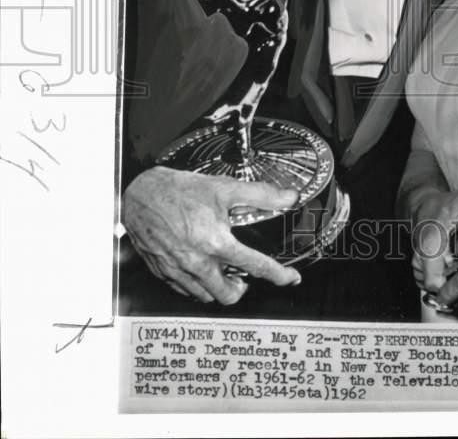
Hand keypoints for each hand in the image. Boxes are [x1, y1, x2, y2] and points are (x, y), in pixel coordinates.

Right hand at [122, 166, 301, 303]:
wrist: (140, 195)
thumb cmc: (179, 191)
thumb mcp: (225, 187)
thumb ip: (261, 194)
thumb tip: (288, 197)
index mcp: (216, 243)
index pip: (256, 267)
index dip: (278, 275)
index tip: (290, 278)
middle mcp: (198, 262)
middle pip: (228, 295)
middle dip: (242, 289)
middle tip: (246, 276)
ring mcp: (179, 271)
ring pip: (206, 296)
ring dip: (219, 288)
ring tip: (224, 271)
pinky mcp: (164, 273)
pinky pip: (185, 291)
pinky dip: (197, 285)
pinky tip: (201, 269)